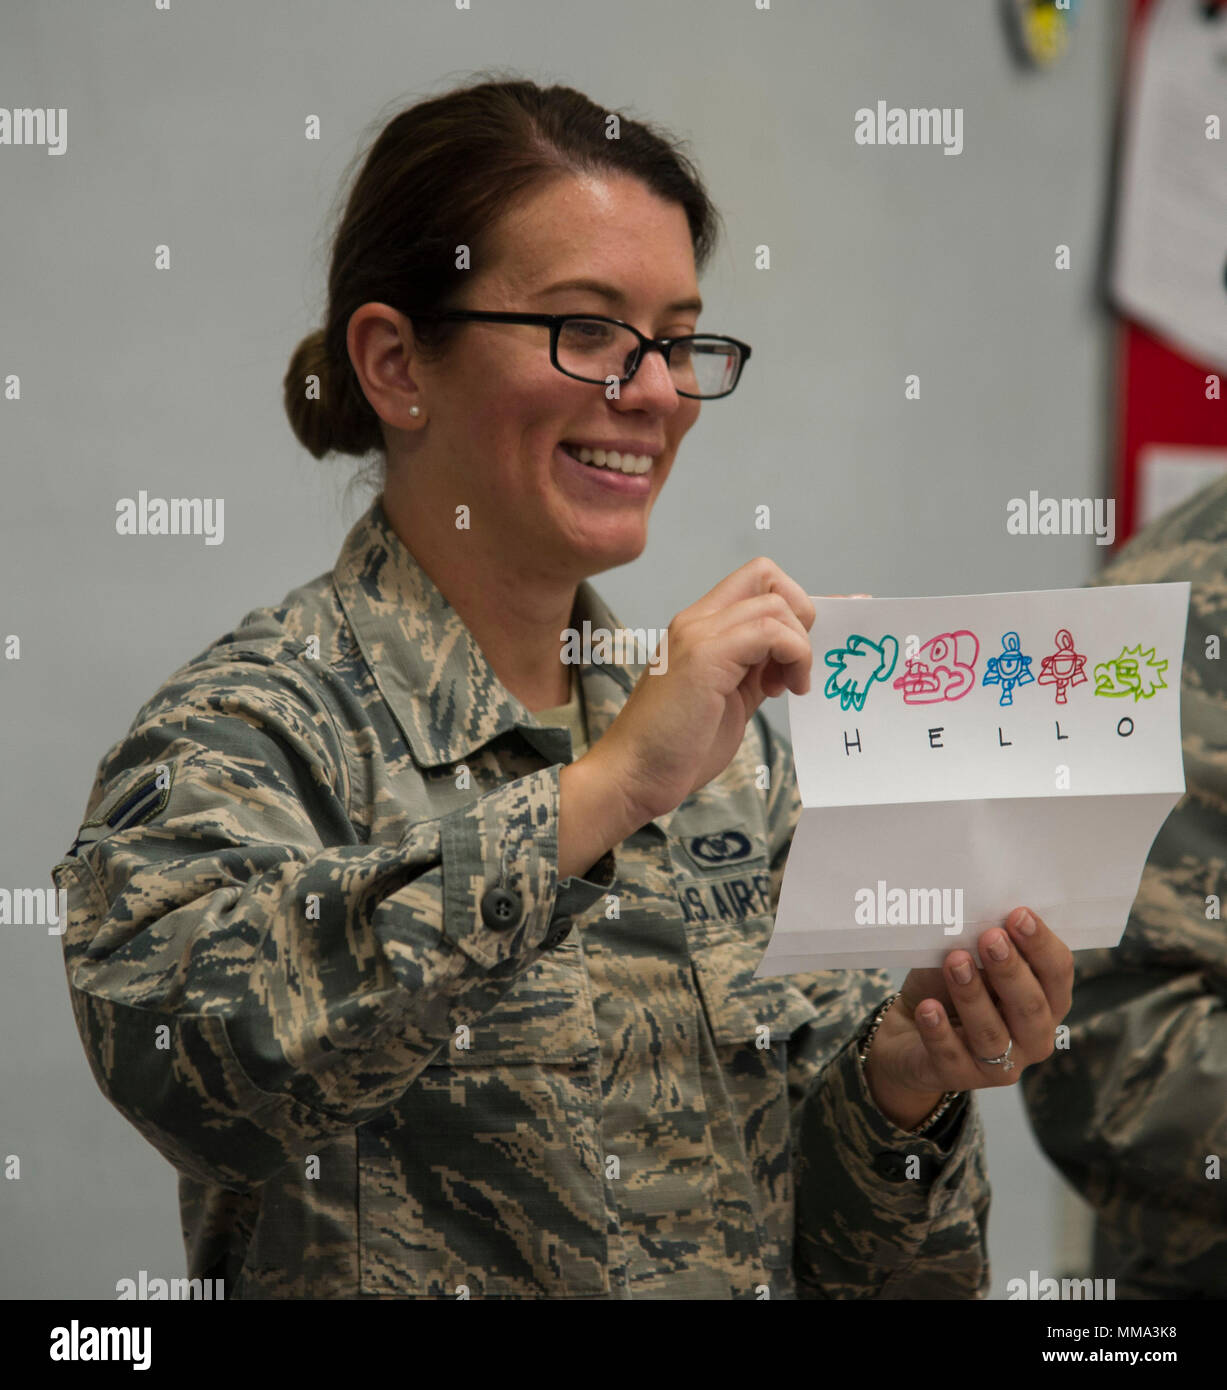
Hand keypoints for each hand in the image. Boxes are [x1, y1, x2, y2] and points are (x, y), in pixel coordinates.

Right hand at [594, 561, 867, 825]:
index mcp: (700, 628)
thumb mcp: (730, 700)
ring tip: (790, 687)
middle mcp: (697, 621)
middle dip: (801, 613)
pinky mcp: (705, 656)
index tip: (815, 644)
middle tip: (797, 663)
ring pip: (775, 604)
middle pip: (767, 574)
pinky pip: (770, 631)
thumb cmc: (676, 748)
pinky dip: (793, 657)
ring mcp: (698, 634)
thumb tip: (794, 660)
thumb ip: (757, 671)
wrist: (633, 775)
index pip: (757, 582)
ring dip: (800, 646)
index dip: (797, 603)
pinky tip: (784, 691)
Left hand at [861, 907, 1073, 1126]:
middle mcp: (1033, 1037)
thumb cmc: (950, 986)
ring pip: (991, 1032)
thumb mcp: (971, 959)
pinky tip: (928, 1008)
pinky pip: (950, 1055)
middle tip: (991, 938)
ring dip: (973, 995)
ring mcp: (999, 1064)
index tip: (1019, 914)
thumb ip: (986, 943)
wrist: (908, 1030)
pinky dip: (938, 1030)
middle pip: (1030, 1006)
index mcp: (1046, 1002)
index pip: (1057, 974)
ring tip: (954, 961)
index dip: (1041, 945)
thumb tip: (988, 914)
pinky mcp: (959, 1077)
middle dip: (1011, 970)